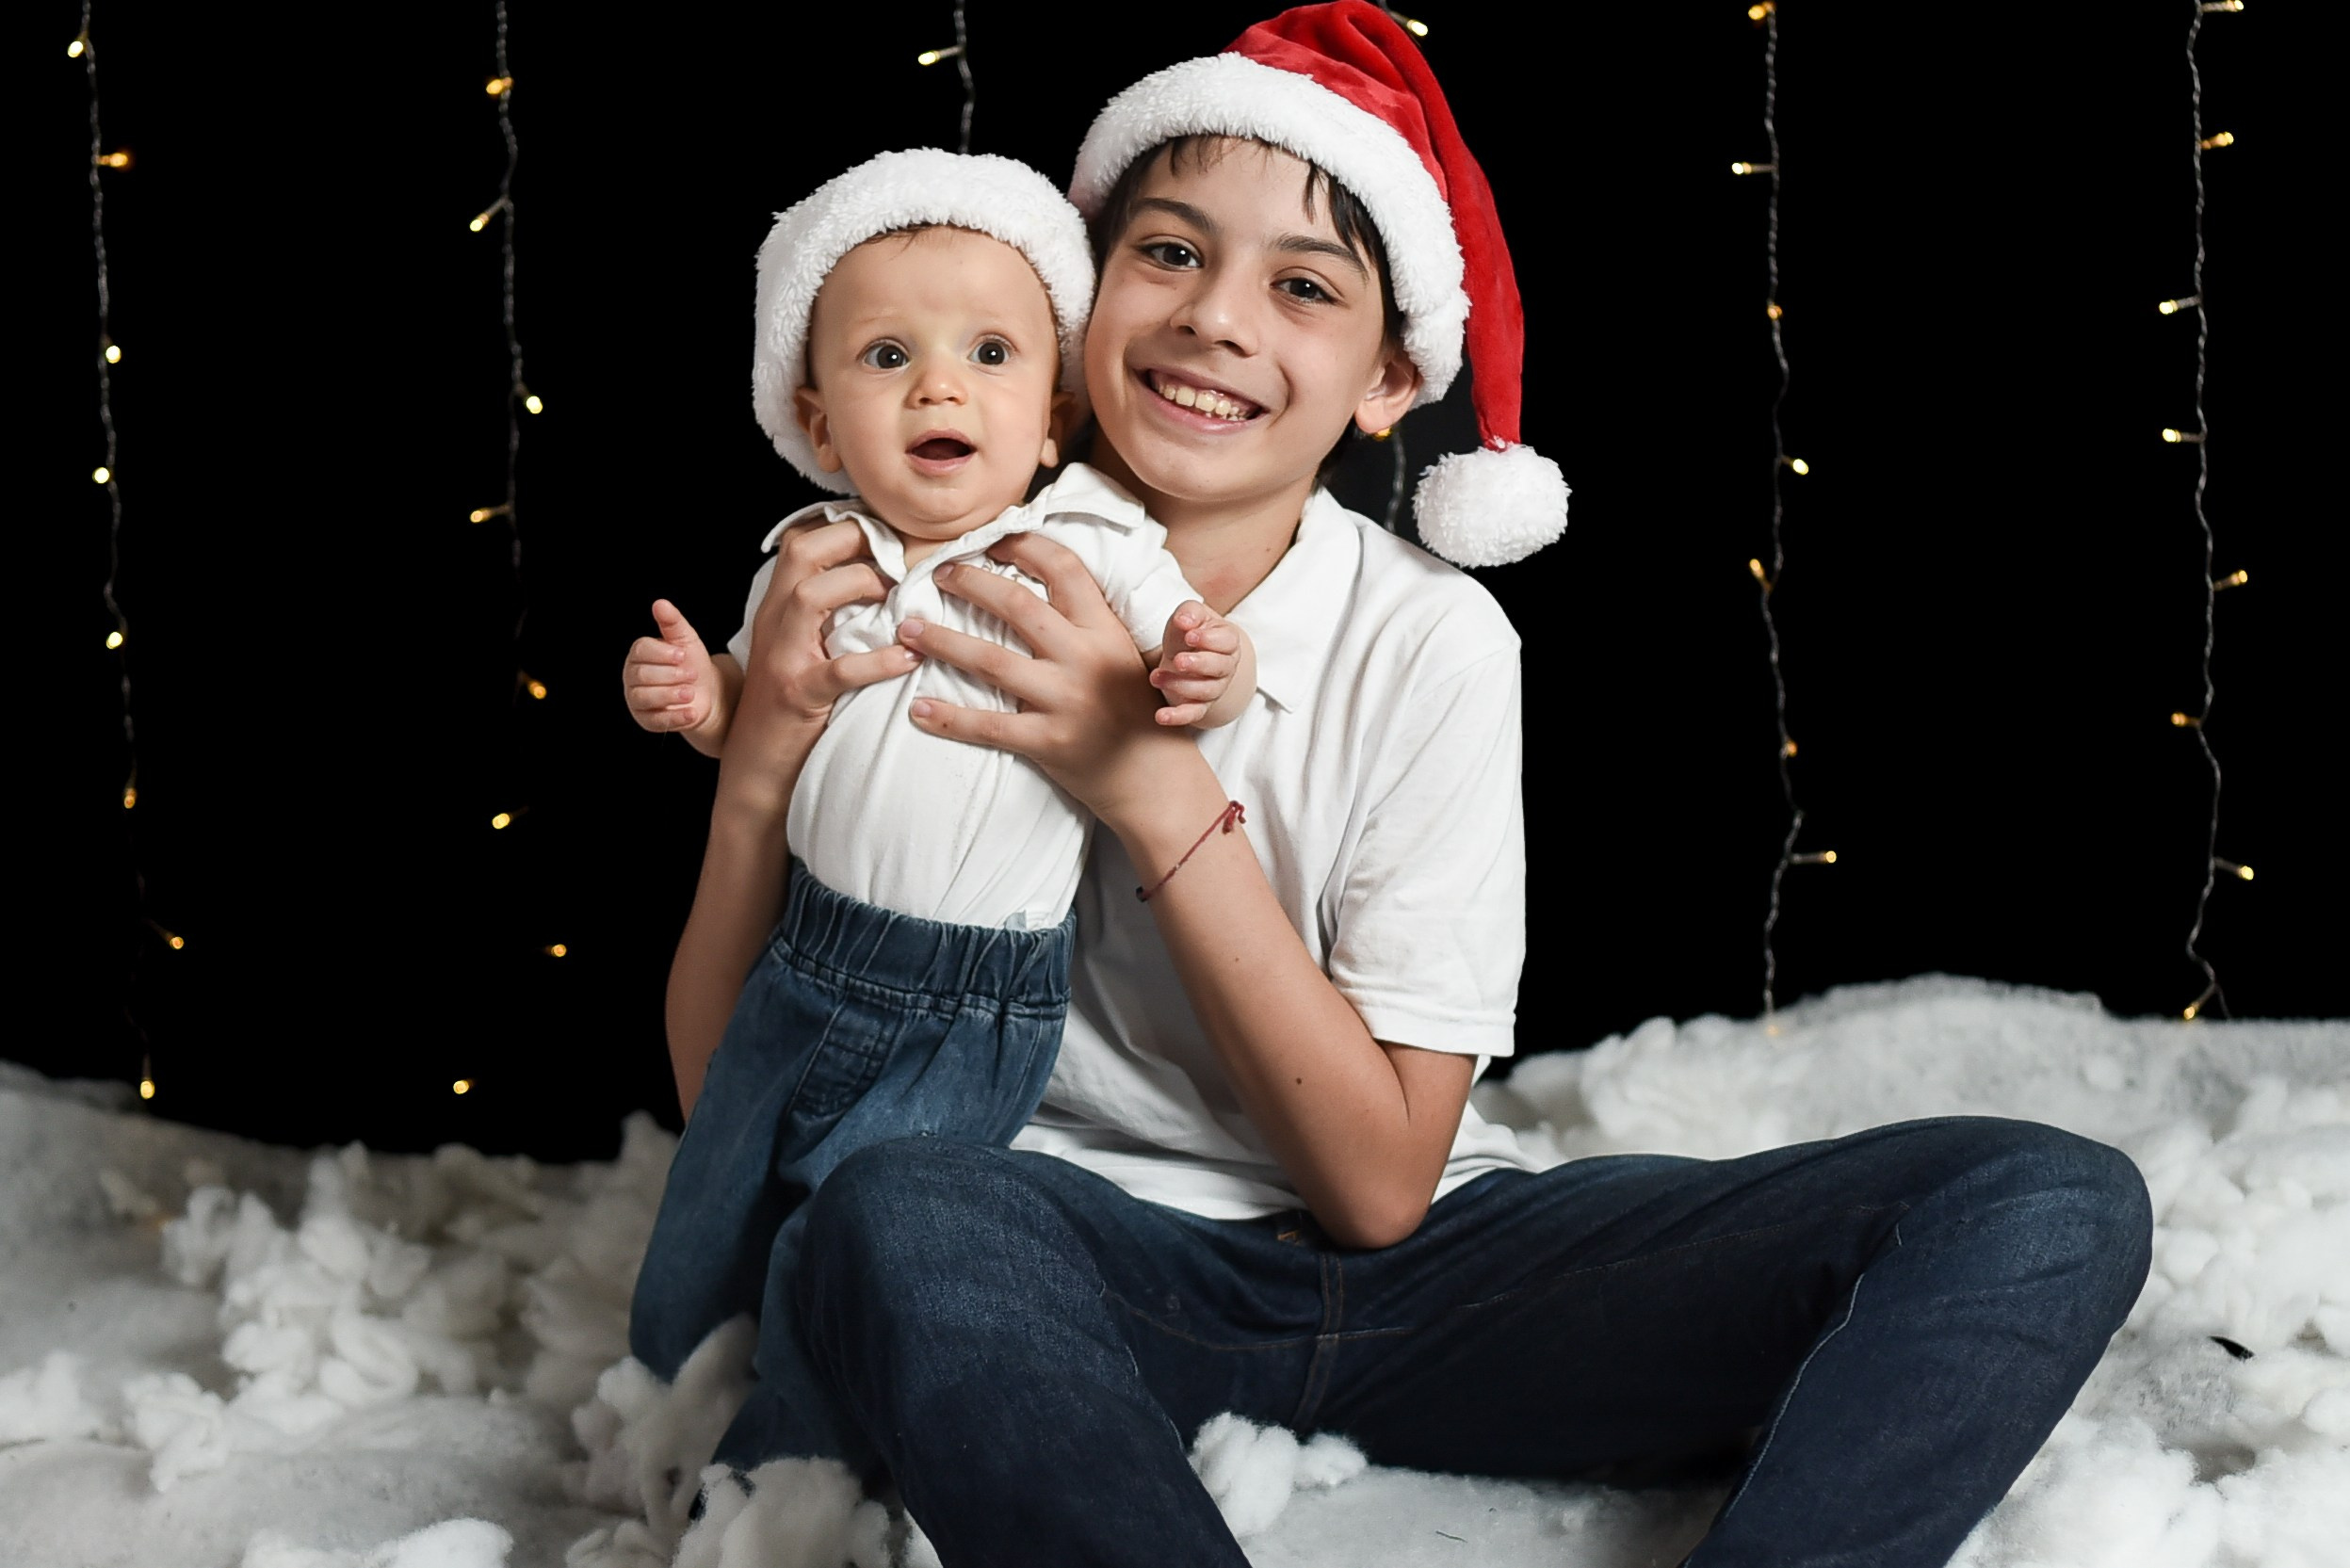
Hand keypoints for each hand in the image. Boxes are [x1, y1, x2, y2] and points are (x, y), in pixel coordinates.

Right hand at [623, 600, 719, 735]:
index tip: (682, 654)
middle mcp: (633, 676)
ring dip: (670, 695)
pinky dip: (675, 717)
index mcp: (640, 653)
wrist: (706, 692)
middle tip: (692, 674)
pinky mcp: (647, 720)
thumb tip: (660, 603)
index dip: (662, 653)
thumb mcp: (686, 640)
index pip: (641, 650)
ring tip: (691, 692)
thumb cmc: (691, 662)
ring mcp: (637, 700)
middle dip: (670, 675)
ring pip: (645, 698)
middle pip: (643, 675)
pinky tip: (691, 712)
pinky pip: (655, 721)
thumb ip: (673, 623)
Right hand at [735, 518, 916, 728]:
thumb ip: (833, 618)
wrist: (757, 769)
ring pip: (809, 595)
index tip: (888, 530)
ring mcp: (783, 657)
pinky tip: (910, 658)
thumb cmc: (794, 710)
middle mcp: (774, 623)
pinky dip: (879, 661)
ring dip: (860, 585)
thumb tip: (891, 587)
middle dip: (853, 539)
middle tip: (899, 554)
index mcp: (778, 608)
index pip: (800, 542)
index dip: (844, 525)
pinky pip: (840, 670)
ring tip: (899, 597)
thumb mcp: (808, 650)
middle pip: (801, 552)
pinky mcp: (798, 695)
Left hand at [898, 532, 1194, 825]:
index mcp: (1104, 630)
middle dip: (971, 582)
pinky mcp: (1049, 742)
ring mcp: (1066, 701)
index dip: (1024, 546)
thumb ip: (1087, 622)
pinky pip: (989, 726)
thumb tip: (1034, 583)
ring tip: (908, 629)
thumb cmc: (1135, 710)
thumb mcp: (1122, 653)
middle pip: (1017, 605)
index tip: (991, 540)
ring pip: (992, 661)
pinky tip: (918, 708)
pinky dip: (949, 718)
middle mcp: (1085, 658)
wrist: (1154, 777)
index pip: (1064, 568)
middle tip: (937, 575)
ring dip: (942, 642)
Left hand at [1149, 602, 1241, 726]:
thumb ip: (1189, 612)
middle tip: (1177, 660)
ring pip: (1206, 691)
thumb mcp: (1189, 615)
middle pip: (1220, 668)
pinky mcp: (1200, 704)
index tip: (1189, 636)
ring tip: (1156, 676)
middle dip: (1198, 664)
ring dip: (1180, 685)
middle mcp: (1226, 666)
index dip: (1209, 640)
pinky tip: (1161, 716)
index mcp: (1227, 641)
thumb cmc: (1188, 632)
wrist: (1183, 653)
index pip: (1227, 642)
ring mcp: (1215, 687)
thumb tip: (1185, 621)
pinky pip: (1194, 714)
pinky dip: (1178, 716)